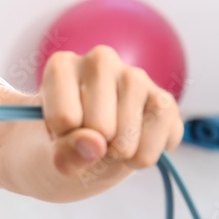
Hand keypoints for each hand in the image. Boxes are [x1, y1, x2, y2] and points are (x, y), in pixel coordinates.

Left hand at [41, 45, 183, 175]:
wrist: (94, 143)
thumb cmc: (68, 140)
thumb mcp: (53, 152)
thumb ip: (66, 152)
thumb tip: (96, 144)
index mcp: (62, 65)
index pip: (64, 118)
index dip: (64, 138)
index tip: (63, 129)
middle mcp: (100, 60)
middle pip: (98, 127)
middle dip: (95, 146)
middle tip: (91, 136)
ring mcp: (136, 76)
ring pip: (127, 137)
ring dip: (119, 155)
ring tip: (110, 141)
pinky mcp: (165, 99)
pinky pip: (156, 145)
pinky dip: (142, 158)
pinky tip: (133, 143)